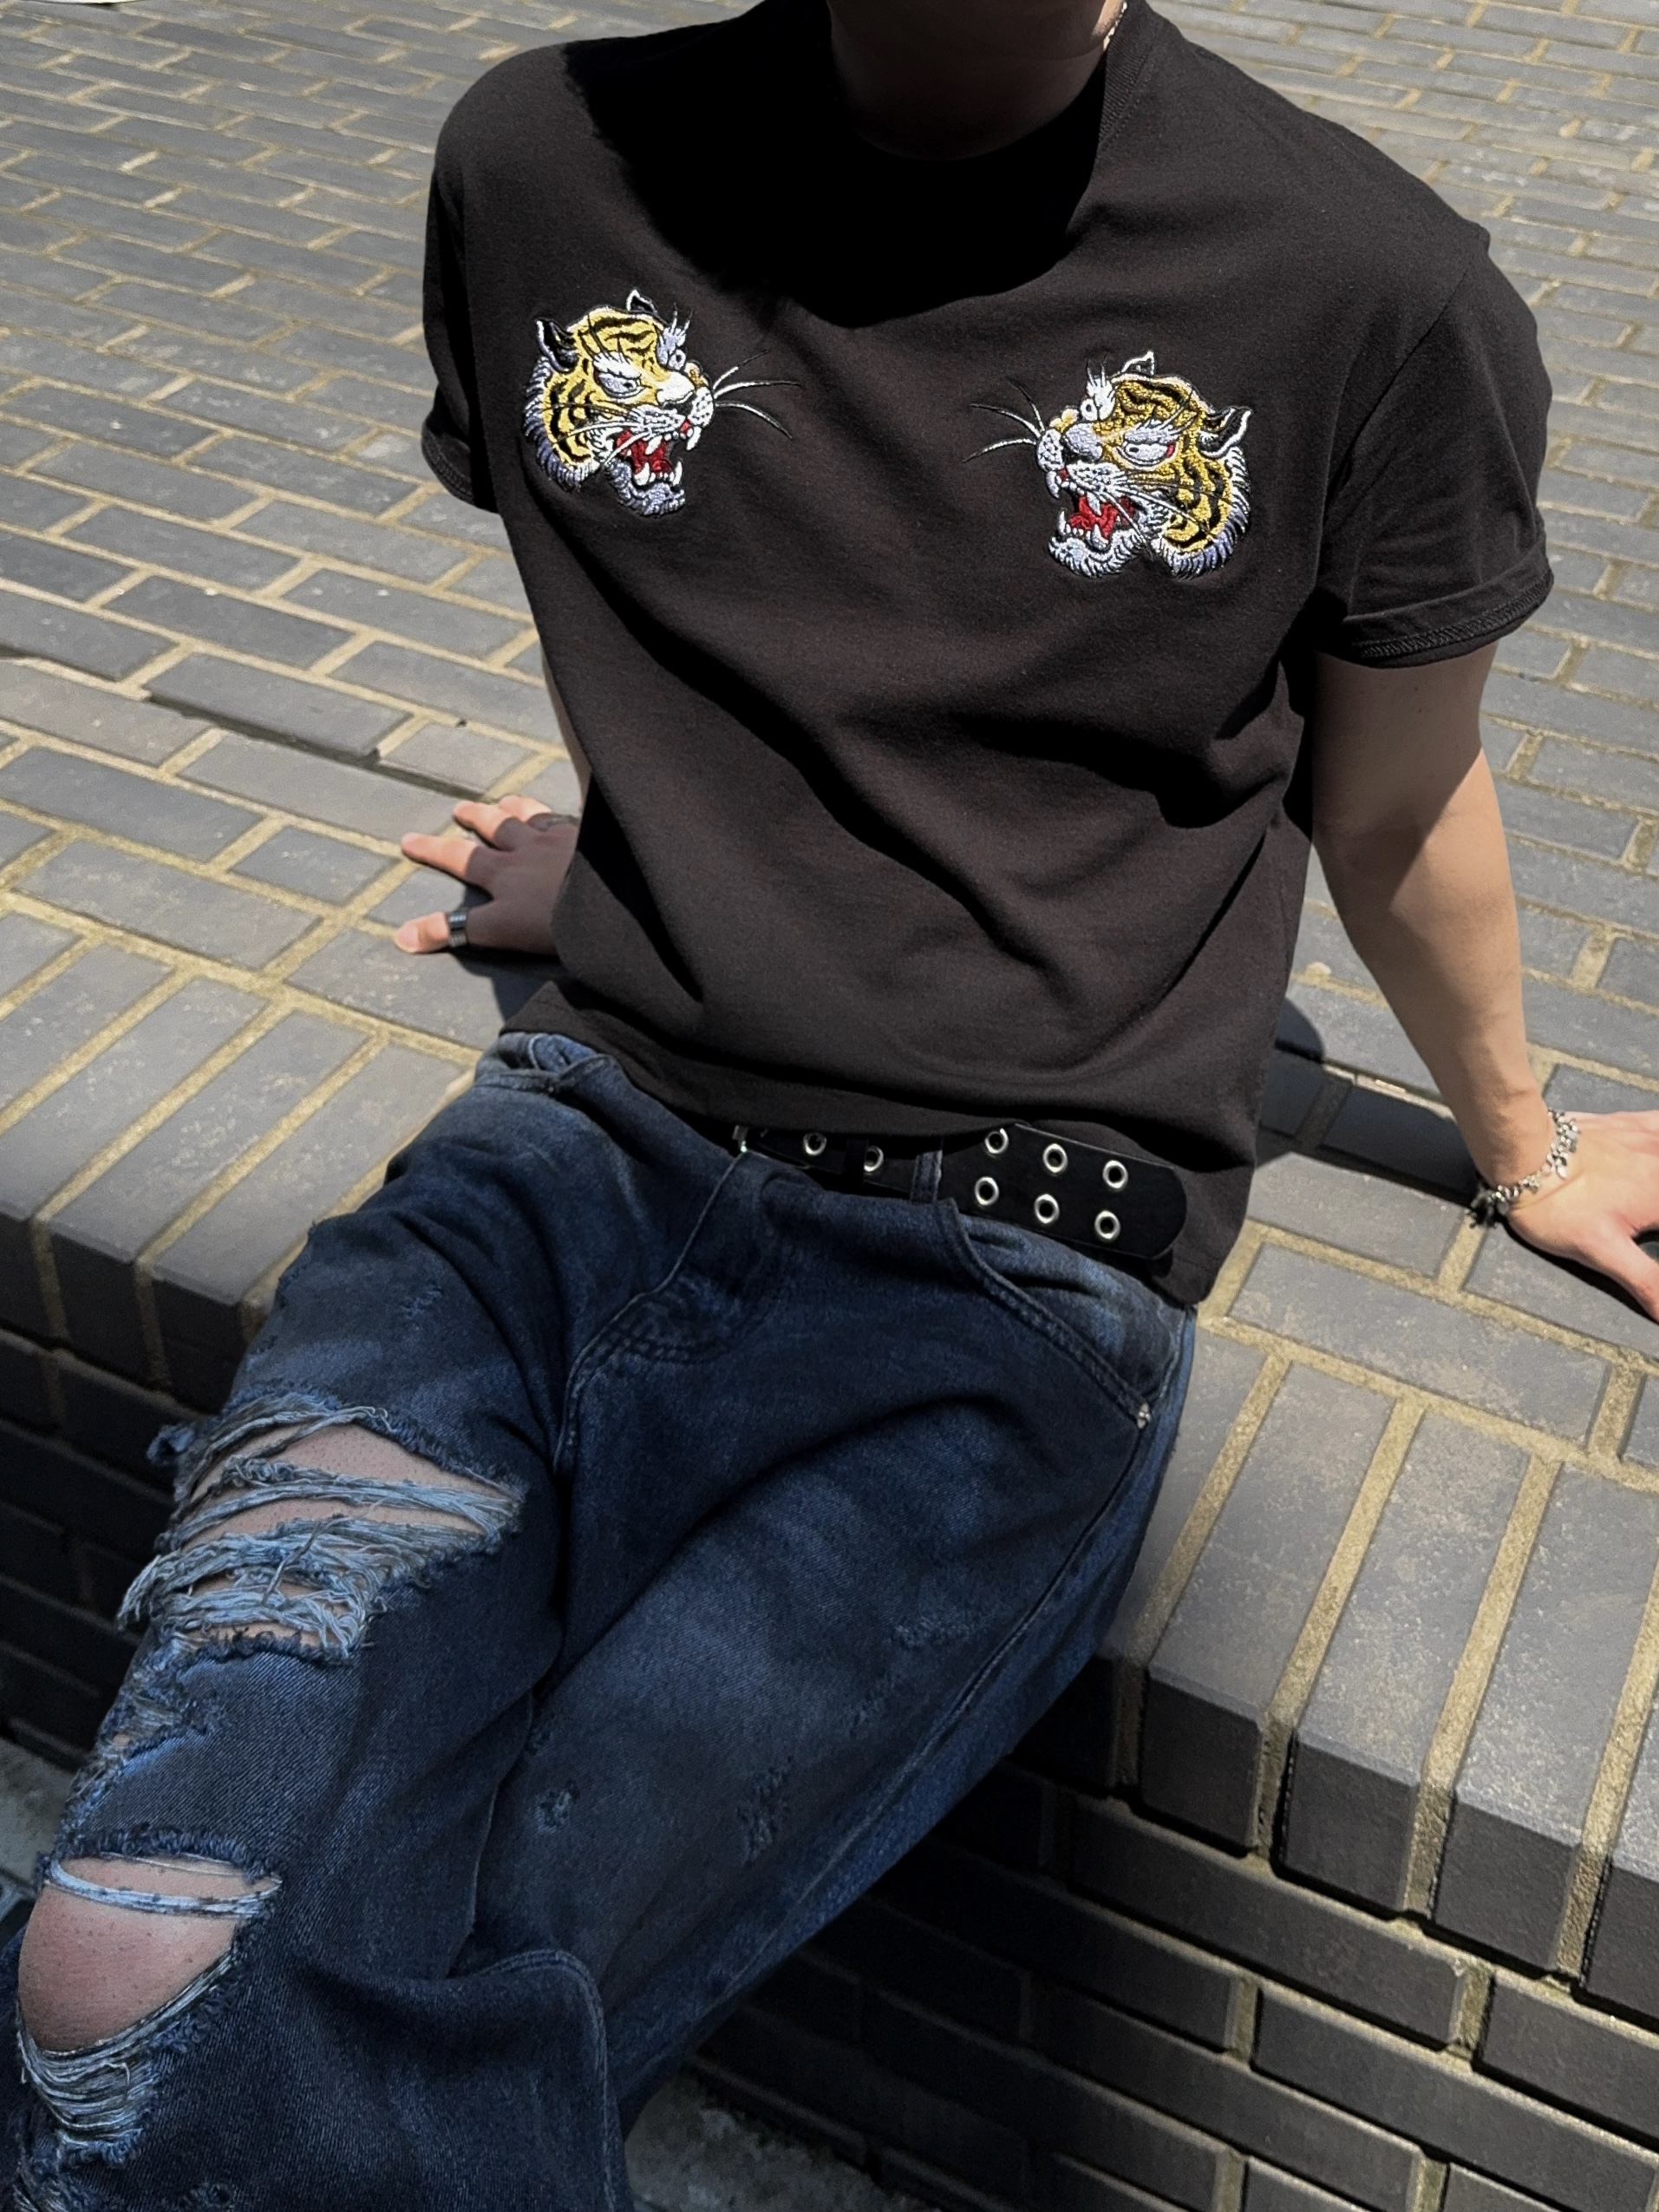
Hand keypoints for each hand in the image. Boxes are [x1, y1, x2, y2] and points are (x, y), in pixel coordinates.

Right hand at [394, 797, 577, 956]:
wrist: (612, 902)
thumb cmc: (554, 923)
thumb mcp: (498, 932)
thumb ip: (455, 931)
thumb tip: (403, 938)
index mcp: (504, 873)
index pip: (459, 859)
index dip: (433, 851)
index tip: (408, 840)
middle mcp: (529, 849)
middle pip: (497, 828)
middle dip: (476, 818)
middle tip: (460, 808)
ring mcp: (564, 840)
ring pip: (535, 817)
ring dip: (518, 808)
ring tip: (508, 802)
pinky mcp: (594, 838)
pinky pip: (577, 820)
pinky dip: (570, 813)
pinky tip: (576, 810)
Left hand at [1507, 1111, 1658, 1319]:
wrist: (1523, 1154)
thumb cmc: (1558, 1207)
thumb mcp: (1603, 1254)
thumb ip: (1647, 1282)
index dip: (1658, 1232)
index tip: (1653, 1234)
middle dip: (1657, 1213)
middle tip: (1650, 1222)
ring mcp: (1650, 1139)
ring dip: (1658, 1178)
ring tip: (1651, 1205)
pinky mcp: (1631, 1123)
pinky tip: (1653, 1153)